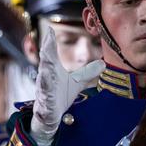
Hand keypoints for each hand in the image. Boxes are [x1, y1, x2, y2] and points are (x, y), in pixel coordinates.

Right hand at [30, 28, 104, 145]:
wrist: (50, 115)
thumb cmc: (60, 95)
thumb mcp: (76, 82)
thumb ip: (87, 72)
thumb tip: (102, 63)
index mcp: (52, 70)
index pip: (50, 53)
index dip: (50, 42)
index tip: (51, 30)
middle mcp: (46, 77)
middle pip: (46, 62)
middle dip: (46, 52)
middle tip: (46, 41)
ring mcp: (44, 90)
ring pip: (43, 79)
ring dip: (44, 71)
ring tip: (46, 64)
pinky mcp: (45, 103)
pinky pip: (45, 97)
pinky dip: (45, 92)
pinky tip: (46, 88)